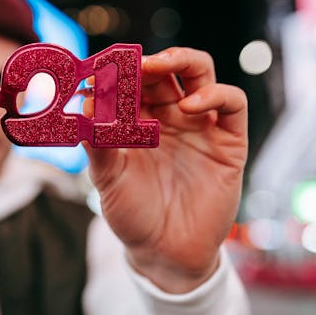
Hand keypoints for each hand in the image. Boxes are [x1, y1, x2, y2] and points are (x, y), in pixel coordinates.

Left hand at [84, 47, 247, 292]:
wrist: (165, 254)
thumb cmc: (132, 214)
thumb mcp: (108, 179)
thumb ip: (97, 144)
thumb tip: (83, 105)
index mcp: (137, 121)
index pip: (132, 81)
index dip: (118, 69)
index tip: (99, 66)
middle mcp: (169, 117)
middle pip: (166, 70)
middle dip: (149, 61)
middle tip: (132, 60)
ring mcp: (200, 126)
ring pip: (200, 74)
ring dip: (182, 61)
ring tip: (160, 66)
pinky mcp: (228, 142)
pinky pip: (232, 104)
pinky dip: (214, 94)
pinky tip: (189, 105)